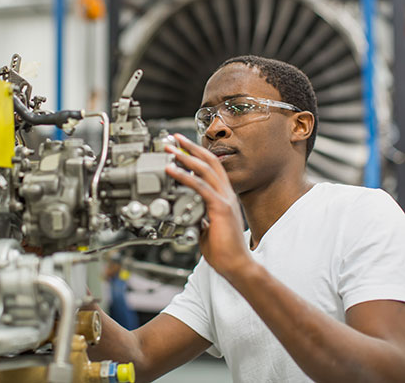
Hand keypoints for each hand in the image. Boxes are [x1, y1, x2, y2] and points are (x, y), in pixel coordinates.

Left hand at [165, 134, 252, 281]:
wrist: (236, 265)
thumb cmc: (223, 249)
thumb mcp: (206, 226)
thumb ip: (199, 215)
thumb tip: (188, 211)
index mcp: (223, 196)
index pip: (211, 167)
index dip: (197, 154)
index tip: (182, 146)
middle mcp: (226, 194)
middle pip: (209, 161)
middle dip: (191, 148)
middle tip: (174, 138)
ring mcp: (224, 200)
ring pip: (205, 170)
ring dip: (185, 157)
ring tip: (169, 149)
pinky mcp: (220, 208)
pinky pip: (200, 187)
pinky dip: (184, 176)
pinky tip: (172, 170)